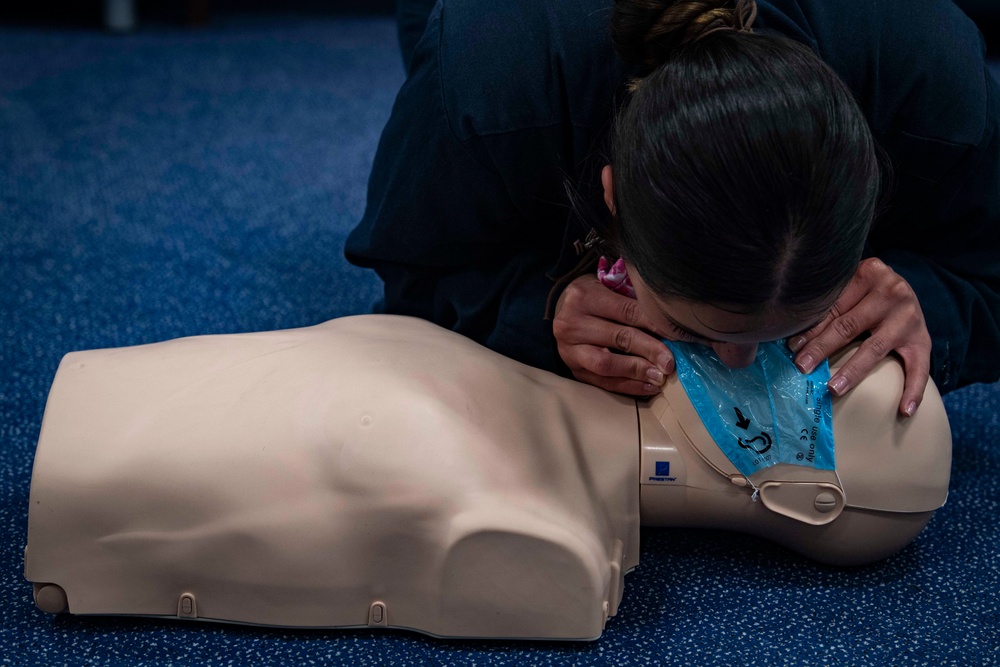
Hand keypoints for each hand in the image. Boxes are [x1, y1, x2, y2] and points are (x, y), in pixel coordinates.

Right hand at [553, 274, 674, 394]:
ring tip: (660, 377)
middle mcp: (572, 324)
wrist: (561, 312)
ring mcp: (569, 350)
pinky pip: (603, 383)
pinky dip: (628, 386)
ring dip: (637, 372)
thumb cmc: (593, 297)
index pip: (626, 311)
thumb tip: (670, 321)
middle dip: (649, 350)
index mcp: (584, 297)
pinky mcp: (574, 370)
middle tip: (670, 361)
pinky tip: (648, 386)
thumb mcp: (607, 287)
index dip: (654, 323)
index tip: (677, 334)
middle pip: (618, 338)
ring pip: (606, 364)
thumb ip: (633, 299)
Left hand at [788, 258, 930, 416]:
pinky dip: (914, 390)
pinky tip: (904, 410)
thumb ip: (829, 302)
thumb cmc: (866, 291)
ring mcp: (910, 317)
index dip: (811, 329)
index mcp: (869, 273)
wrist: (906, 290)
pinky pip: (920, 367)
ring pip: (875, 348)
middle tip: (802, 367)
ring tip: (834, 388)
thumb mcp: (850, 286)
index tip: (792, 347)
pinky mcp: (923, 339)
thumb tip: (792, 335)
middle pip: (849, 325)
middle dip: (822, 348)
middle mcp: (892, 292)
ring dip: (853, 371)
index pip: (834, 307)